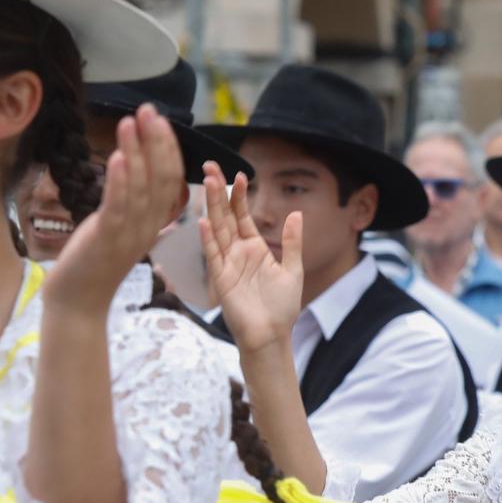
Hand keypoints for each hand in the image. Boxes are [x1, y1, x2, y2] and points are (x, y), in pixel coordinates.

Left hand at [42, 105, 183, 314]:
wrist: (78, 300)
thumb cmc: (94, 262)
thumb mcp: (118, 227)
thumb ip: (129, 204)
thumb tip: (132, 173)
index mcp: (154, 223)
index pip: (170, 180)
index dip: (167, 148)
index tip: (159, 120)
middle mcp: (148, 226)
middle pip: (162, 179)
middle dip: (157, 142)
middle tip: (150, 111)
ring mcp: (130, 233)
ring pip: (141, 187)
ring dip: (136, 152)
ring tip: (130, 122)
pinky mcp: (108, 238)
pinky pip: (118, 206)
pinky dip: (120, 180)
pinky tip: (118, 156)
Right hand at [200, 164, 303, 352]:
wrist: (272, 335)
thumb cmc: (282, 308)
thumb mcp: (293, 270)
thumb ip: (293, 242)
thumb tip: (297, 213)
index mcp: (255, 249)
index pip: (243, 216)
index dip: (239, 196)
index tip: (238, 174)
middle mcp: (238, 253)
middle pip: (226, 216)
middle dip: (218, 192)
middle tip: (211, 167)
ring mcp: (227, 264)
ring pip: (217, 230)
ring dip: (211, 207)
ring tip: (206, 183)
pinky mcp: (221, 279)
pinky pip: (213, 255)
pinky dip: (208, 239)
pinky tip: (203, 221)